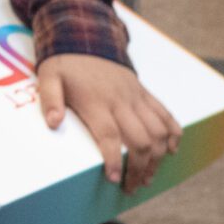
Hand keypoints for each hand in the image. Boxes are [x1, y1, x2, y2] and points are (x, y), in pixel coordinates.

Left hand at [38, 53, 178, 192]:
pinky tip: (171, 151)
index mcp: (96, 101)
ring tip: (148, 177)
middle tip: (132, 186)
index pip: (109, 135)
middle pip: (140, 139)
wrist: (86, 37)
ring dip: (158, 157)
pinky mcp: (145, 93)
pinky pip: (166, 114)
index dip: (114, 159)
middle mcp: (121, 101)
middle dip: (140, 167)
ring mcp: (136, 97)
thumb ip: (50, 100)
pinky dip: (173, 133)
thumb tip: (53, 123)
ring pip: (158, 131)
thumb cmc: (65, 64)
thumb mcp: (49, 78)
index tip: (114, 180)